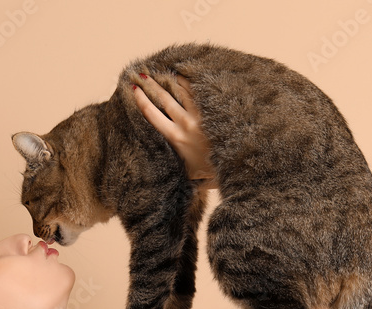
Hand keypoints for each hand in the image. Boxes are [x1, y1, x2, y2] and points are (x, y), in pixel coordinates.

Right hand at [132, 72, 217, 188]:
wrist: (238, 164)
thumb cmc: (214, 173)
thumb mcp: (189, 174)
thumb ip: (180, 167)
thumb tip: (175, 171)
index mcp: (175, 138)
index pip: (152, 114)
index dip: (141, 100)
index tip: (134, 90)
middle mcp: (185, 124)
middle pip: (163, 98)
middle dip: (150, 84)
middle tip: (141, 74)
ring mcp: (200, 115)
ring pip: (181, 90)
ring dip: (169, 79)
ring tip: (161, 71)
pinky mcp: (213, 110)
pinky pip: (198, 91)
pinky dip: (189, 82)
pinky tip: (184, 74)